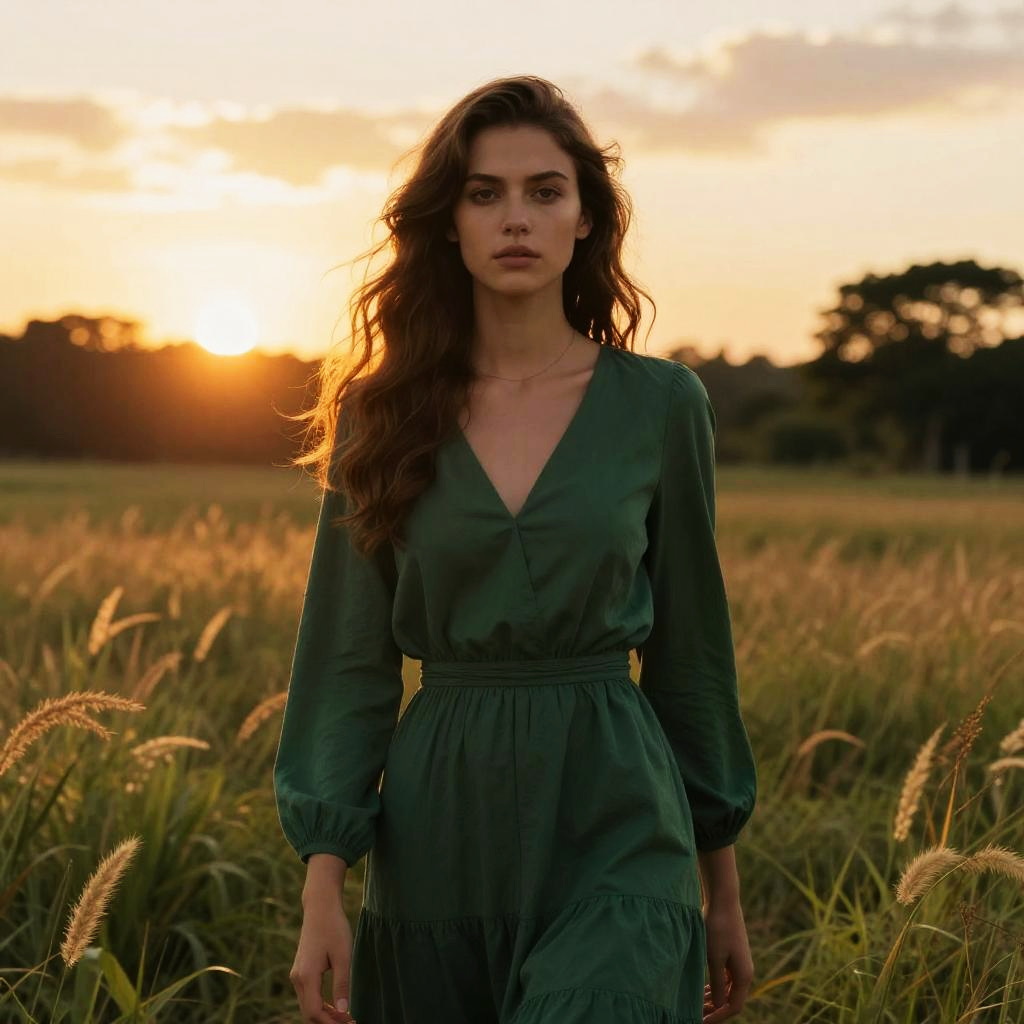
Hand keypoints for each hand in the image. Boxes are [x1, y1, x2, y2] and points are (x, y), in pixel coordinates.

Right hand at [289, 893, 358, 1022]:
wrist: (320, 907)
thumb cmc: (334, 928)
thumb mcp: (343, 955)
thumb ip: (342, 984)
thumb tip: (344, 1011)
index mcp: (306, 976)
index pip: (314, 1012)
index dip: (331, 1022)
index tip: (349, 1022)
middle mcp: (297, 978)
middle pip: (308, 1012)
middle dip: (328, 1021)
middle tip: (350, 1022)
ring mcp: (297, 974)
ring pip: (307, 1005)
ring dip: (324, 1015)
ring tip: (345, 1017)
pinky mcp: (300, 971)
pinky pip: (307, 996)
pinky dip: (320, 1005)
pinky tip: (335, 1006)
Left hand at [702, 898, 753, 1021]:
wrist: (723, 901)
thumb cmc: (718, 928)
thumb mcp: (714, 958)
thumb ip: (717, 983)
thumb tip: (718, 1005)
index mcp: (744, 976)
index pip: (734, 1006)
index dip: (719, 1017)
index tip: (701, 1021)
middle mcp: (745, 971)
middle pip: (731, 999)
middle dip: (715, 1009)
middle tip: (696, 1014)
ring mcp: (739, 963)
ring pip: (727, 989)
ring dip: (713, 998)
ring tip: (696, 1004)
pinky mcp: (732, 954)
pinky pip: (725, 978)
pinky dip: (714, 985)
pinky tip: (702, 988)